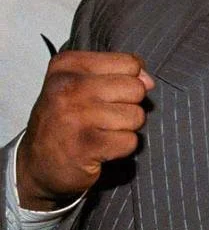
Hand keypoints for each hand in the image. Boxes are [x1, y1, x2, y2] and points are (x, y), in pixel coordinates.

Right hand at [16, 51, 153, 210]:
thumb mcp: (85, 86)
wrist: (38, 166)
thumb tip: (149, 81)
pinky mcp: (86, 145)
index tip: (104, 96)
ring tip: (100, 133)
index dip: (127, 82)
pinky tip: (99, 149)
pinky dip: (121, 148)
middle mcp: (67, 87)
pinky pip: (131, 141)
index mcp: (67, 66)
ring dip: (124, 129)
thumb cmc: (67, 122)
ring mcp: (75, 116)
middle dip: (128, 106)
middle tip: (102, 118)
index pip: (130, 64)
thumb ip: (120, 75)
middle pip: (136, 89)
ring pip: (136, 115)